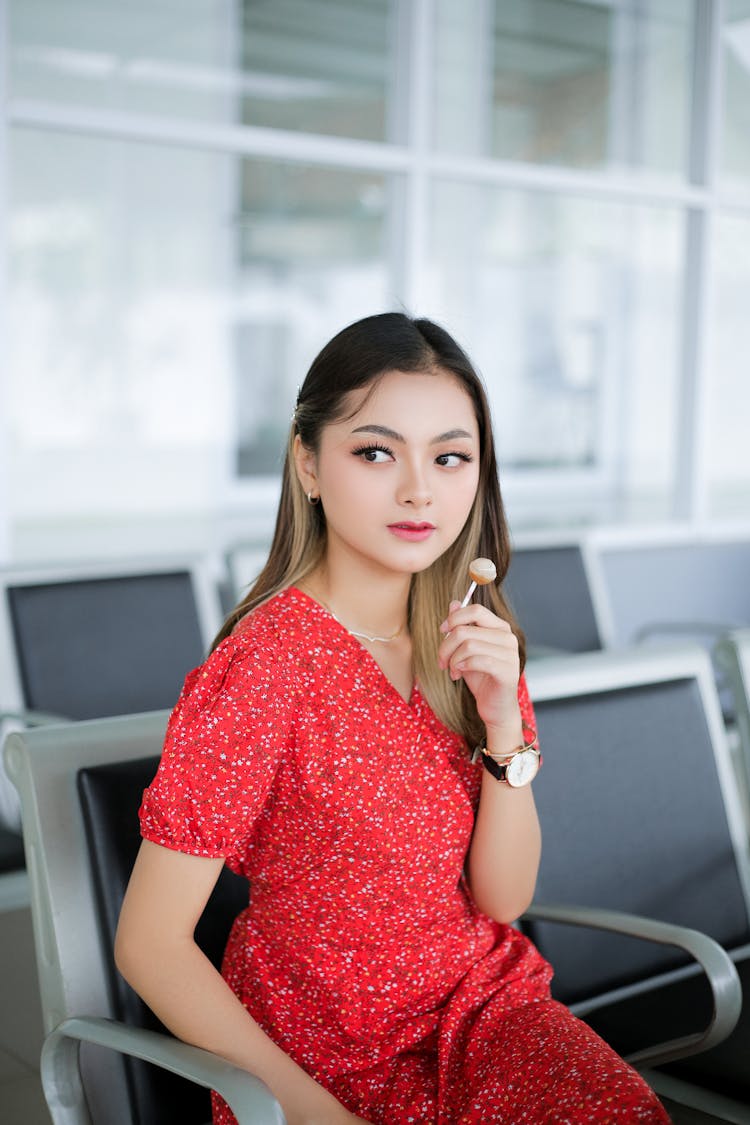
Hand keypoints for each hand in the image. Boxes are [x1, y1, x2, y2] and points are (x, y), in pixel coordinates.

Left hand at [438, 601, 521, 743]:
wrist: (495, 708)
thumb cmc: (481, 678)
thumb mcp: (466, 650)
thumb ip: (462, 626)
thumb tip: (454, 603)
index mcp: (500, 628)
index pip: (475, 610)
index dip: (454, 618)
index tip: (442, 631)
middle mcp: (508, 638)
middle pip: (465, 629)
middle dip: (446, 645)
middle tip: (441, 661)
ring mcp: (510, 654)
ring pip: (468, 644)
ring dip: (452, 659)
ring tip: (451, 670)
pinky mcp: (508, 672)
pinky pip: (477, 660)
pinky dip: (461, 667)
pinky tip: (458, 675)